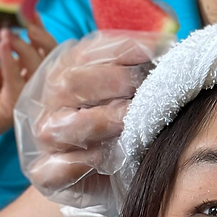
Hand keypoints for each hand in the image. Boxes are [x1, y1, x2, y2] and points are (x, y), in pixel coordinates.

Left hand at [0, 19, 57, 154]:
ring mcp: (24, 94)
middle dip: (41, 38)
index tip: (31, 12)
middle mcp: (26, 82)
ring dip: (24, 47)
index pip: (36, 48)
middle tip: (27, 24)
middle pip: (48, 57)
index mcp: (18, 71)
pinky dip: (11, 61)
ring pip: (39, 67)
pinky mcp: (16, 105)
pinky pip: (20, 80)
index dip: (37, 30)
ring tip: (7, 35)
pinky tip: (3, 46)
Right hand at [13, 30, 173, 216]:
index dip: (125, 49)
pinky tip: (104, 158)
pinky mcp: (47, 173)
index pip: (89, 51)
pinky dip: (78, 164)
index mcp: (70, 68)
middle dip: (112, 82)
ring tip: (128, 123)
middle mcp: (53, 99)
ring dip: (98, 122)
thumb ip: (143, 63)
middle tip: (144, 90)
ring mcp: (47, 137)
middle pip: (70, 83)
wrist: (105, 167)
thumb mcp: (129, 83)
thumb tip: (169, 42)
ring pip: (57, 127)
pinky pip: (52, 169)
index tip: (162, 50)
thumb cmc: (122, 114)